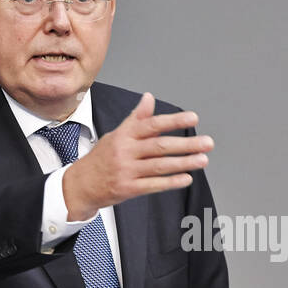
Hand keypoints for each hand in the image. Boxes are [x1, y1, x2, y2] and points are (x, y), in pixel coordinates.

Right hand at [62, 92, 212, 221]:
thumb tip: (149, 98)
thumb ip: (136, 118)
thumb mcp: (116, 134)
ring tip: (203, 159)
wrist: (80, 184)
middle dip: (186, 144)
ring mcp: (126, 171)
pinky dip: (171, 182)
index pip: (152, 124)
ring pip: (160, 166)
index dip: (173, 121)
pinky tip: (187, 178)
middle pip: (159, 146)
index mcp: (124, 135)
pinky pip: (153, 185)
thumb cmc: (101, 158)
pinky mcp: (128, 189)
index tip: (193, 118)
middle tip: (207, 142)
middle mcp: (125, 151)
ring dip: (184, 163)